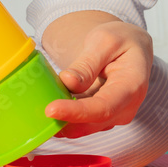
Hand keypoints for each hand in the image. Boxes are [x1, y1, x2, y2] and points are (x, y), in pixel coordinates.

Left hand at [42, 13, 152, 137]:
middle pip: (92, 122)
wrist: (132, 46)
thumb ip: (87, 63)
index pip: (103, 107)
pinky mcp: (103, 116)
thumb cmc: (121, 39)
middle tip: (36, 111)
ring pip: (85, 127)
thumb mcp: (104, 41)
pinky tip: (49, 106)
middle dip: (63, 120)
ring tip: (39, 107)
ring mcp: (115, 115)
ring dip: (62, 121)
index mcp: (132, 86)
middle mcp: (127, 107)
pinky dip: (65, 117)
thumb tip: (68, 82)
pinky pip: (82, 122)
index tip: (51, 110)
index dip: (76, 113)